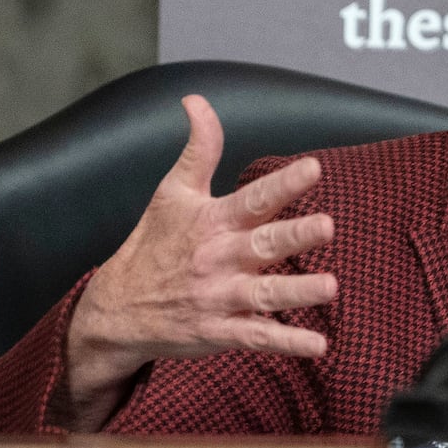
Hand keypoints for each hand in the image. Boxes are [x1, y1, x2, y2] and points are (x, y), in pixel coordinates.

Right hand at [63, 95, 337, 428]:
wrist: (116, 309)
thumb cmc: (153, 243)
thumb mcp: (172, 191)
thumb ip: (200, 148)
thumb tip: (197, 100)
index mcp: (214, 220)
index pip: (254, 197)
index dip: (283, 183)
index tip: (314, 167)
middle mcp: (221, 257)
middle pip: (265, 244)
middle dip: (296, 235)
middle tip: (328, 226)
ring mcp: (221, 296)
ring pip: (267, 293)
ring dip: (299, 291)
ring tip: (331, 287)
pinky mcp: (221, 331)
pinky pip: (258, 338)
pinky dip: (287, 344)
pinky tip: (318, 347)